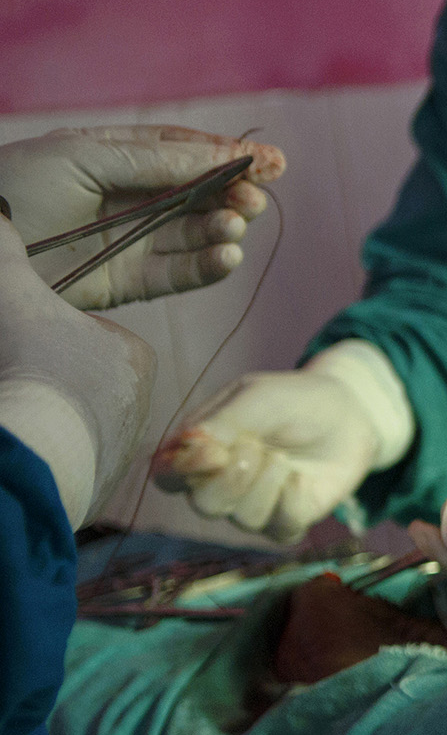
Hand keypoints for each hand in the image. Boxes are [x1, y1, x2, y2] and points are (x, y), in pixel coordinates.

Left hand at [0, 127, 285, 310]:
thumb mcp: (83, 157)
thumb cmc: (17, 188)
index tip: (273, 161)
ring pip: (197, 234)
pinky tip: (228, 257)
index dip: (228, 155)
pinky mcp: (130, 284)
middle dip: (234, 193)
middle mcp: (129, 198)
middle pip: (200, 194)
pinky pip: (181, 275)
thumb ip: (153, 160)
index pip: (183, 151)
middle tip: (255, 198)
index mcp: (114, 156)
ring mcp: (131, 241)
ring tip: (235, 225)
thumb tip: (220, 158)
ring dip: (224, 229)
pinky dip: (210, 267)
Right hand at [0, 213, 153, 521]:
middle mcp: (144, 402)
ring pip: (78, 418)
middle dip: (50, 378)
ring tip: (25, 408)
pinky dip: (50, 449)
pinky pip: (72, 457)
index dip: (49, 338)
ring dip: (49, 414)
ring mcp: (126, 443)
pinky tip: (31, 442)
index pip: (90, 339)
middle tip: (22, 378)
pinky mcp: (104, 482)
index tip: (27, 345)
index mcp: (133, 356)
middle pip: (83, 380)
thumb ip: (5, 253)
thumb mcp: (13, 297)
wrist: (41, 449)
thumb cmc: (34, 366)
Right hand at [154, 362, 387, 541]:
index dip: (181, 472)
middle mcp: (220, 484)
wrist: (349, 415)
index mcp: (200, 451)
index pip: (167, 476)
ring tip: (282, 457)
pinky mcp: (288, 521)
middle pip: (203, 505)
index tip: (211, 452)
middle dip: (231, 479)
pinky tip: (300, 480)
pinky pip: (280, 529)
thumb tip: (187, 447)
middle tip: (255, 447)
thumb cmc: (293, 401)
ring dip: (266, 485)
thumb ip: (220, 423)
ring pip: (243, 519)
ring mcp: (255, 506)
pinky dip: (291, 502)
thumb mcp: (255, 398)